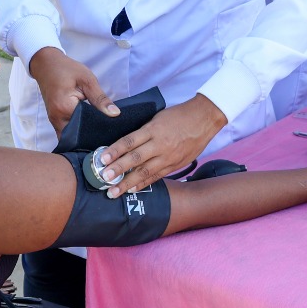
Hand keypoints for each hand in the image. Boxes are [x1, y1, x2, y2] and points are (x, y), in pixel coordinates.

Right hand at [29, 47, 118, 132]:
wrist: (46, 65)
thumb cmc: (66, 69)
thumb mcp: (87, 80)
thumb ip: (100, 99)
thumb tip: (115, 114)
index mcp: (65, 108)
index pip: (87, 126)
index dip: (100, 127)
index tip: (111, 126)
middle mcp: (57, 119)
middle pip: (78, 135)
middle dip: (92, 134)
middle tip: (107, 130)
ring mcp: (54, 121)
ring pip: (71, 136)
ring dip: (84, 134)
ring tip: (98, 128)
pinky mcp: (54, 120)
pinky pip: (66, 132)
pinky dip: (77, 131)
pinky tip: (88, 125)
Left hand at [100, 93, 227, 194]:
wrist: (205, 118)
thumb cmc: (179, 115)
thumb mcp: (158, 117)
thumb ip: (143, 131)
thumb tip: (125, 143)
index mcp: (153, 129)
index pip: (130, 141)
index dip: (115, 150)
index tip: (102, 158)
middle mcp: (160, 144)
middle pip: (135, 159)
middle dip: (118, 170)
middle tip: (103, 178)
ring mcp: (168, 157)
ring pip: (145, 172)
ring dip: (127, 183)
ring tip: (113, 192)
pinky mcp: (175, 165)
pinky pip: (157, 176)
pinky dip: (143, 184)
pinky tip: (132, 190)